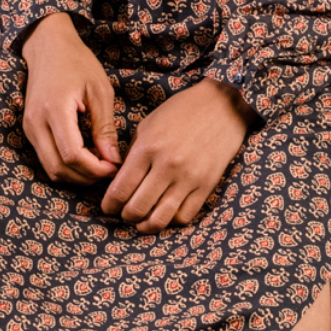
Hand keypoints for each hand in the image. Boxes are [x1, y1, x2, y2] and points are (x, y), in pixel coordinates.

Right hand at [21, 12, 121, 183]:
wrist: (48, 47)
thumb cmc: (77, 63)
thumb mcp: (100, 91)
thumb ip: (105, 127)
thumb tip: (112, 160)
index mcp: (54, 110)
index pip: (71, 155)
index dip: (95, 168)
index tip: (114, 166)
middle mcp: (36, 123)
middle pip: (58, 169)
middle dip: (86, 177)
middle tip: (109, 170)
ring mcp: (29, 128)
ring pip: (50, 169)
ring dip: (76, 175)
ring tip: (99, 165)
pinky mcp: (29, 131)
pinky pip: (46, 160)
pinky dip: (66, 166)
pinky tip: (86, 158)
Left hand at [100, 79, 249, 232]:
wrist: (222, 105)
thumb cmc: (181, 112)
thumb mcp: (148, 126)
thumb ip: (132, 156)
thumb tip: (118, 183)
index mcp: (147, 148)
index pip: (120, 190)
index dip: (109, 205)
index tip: (108, 207)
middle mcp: (167, 166)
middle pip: (137, 209)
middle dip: (125, 216)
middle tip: (124, 213)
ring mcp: (189, 178)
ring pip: (160, 219)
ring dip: (146, 225)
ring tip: (142, 221)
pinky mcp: (207, 185)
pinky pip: (185, 216)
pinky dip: (171, 221)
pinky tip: (165, 213)